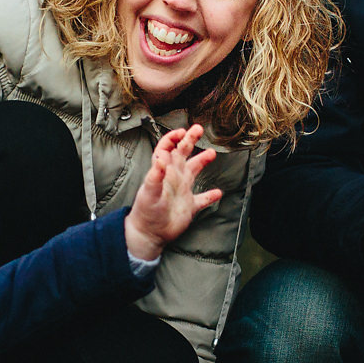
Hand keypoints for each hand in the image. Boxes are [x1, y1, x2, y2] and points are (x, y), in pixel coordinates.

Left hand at [125, 125, 221, 260]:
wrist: (149, 234)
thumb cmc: (146, 212)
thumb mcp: (149, 192)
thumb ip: (156, 174)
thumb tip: (162, 156)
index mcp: (163, 172)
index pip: (166, 148)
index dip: (173, 138)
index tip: (183, 131)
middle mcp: (173, 178)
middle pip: (182, 154)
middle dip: (190, 140)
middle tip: (199, 128)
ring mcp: (182, 191)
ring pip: (194, 171)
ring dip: (202, 161)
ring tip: (211, 153)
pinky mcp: (189, 206)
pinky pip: (202, 199)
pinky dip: (210, 196)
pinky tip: (218, 193)